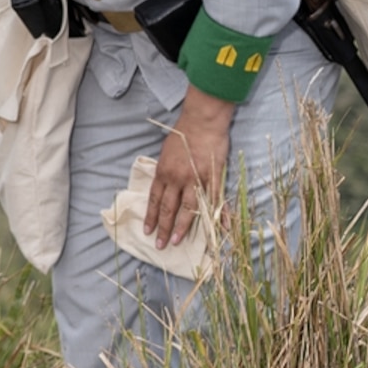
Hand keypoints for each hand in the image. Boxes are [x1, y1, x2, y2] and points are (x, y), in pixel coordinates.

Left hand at [146, 89, 236, 249]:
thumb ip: (165, 172)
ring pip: (188, 210)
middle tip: (160, 245)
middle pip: (168, 208)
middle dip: (162, 228)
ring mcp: (196, 180)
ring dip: (182, 228)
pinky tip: (219, 230)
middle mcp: (177, 179)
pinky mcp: (213, 178)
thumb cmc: (183, 134)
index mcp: (163, 173)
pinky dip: (217, 216)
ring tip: (176, 242)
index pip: (154, 200)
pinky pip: (214, 201)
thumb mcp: (166, 153)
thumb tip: (164, 188)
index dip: (151, 217)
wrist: (202, 122)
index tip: (147, 231)